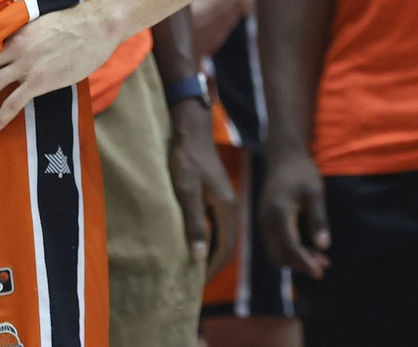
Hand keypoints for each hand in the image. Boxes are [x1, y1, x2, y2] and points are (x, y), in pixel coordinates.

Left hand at [0, 5, 120, 132]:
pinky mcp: (40, 81)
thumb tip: (11, 39)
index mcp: (13, 34)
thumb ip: (22, 31)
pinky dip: (0, 116)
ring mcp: (26, 66)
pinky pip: (14, 102)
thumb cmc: (72, 22)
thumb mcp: (39, 20)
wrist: (95, 27)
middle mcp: (14, 49)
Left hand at [167, 97, 237, 280]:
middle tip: (191, 284)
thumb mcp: (186, 191)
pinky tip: (194, 246)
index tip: (195, 286)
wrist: (191, 132)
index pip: (225, 249)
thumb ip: (194, 223)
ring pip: (222, 237)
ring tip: (191, 270)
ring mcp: (225, 203)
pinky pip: (217, 227)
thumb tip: (199, 257)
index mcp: (226, 208)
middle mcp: (231, 208)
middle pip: (227, 246)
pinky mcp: (217, 198)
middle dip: (211, 266)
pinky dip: (208, 241)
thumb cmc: (186, 160)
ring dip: (209, 254)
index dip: (211, 269)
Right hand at [259, 149, 329, 278]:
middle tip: (324, 266)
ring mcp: (264, 223)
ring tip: (321, 260)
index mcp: (278, 214)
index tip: (321, 273)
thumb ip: (318, 220)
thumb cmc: (302, 173)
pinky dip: (290, 252)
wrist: (284, 158)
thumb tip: (324, 246)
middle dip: (301, 265)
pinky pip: (275, 245)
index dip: (305, 263)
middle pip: (280, 256)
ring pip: (276, 253)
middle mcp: (266, 222)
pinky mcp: (266, 223)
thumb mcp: (315, 193)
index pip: (290, 248)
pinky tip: (309, 249)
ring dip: (296, 260)